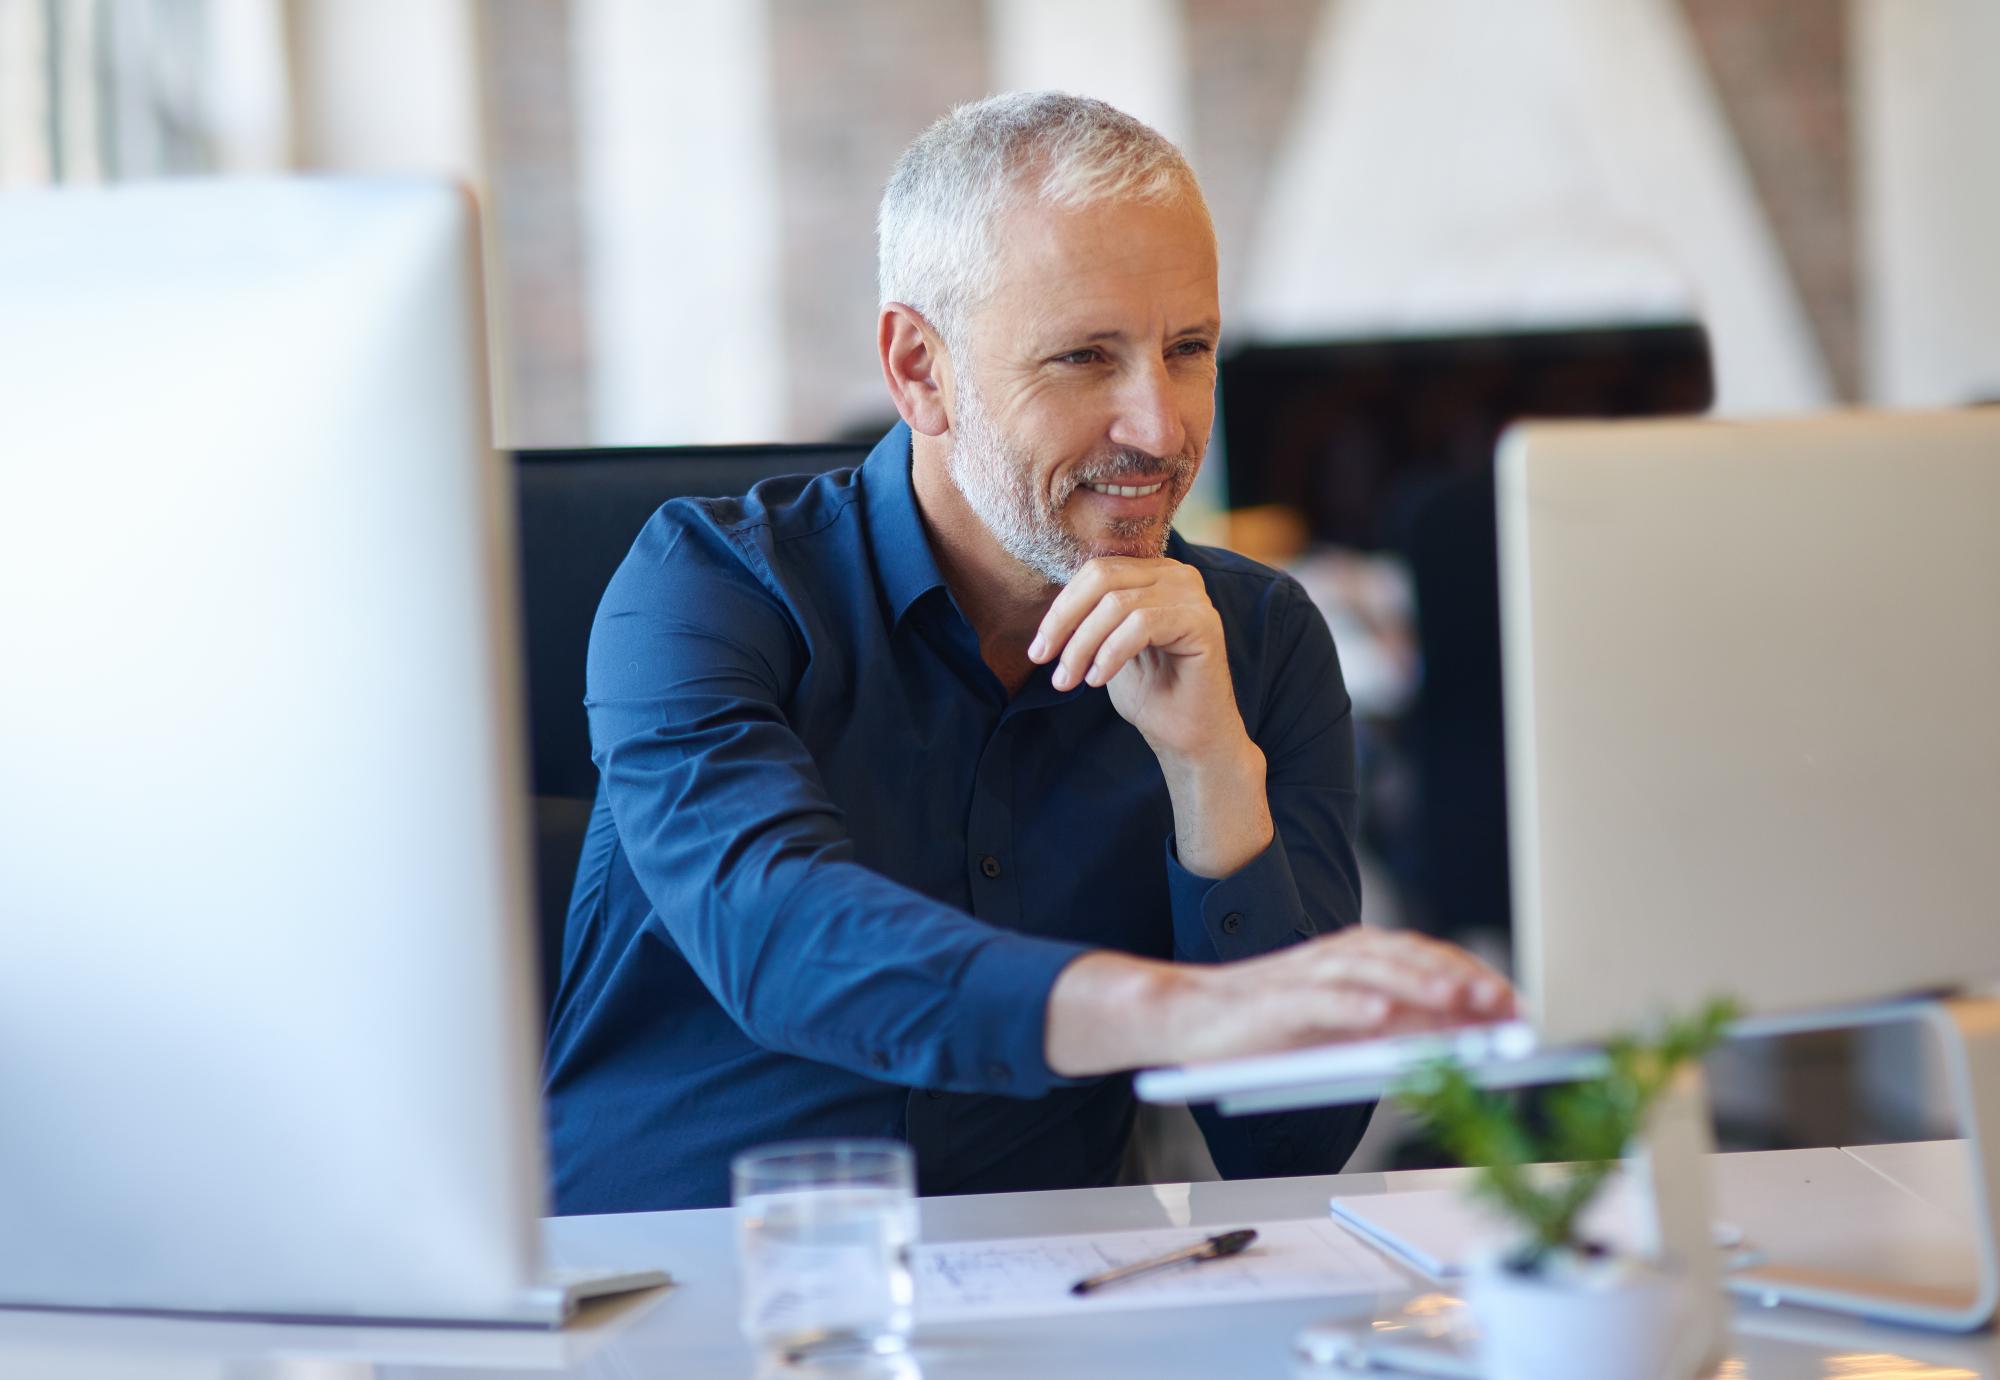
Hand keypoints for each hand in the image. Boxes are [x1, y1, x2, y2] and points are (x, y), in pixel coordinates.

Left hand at [1027, 556, 1243, 767]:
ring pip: (1116, 604)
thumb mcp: (1108, 646)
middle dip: (1064, 621)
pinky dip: (1110, 653)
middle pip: (1103, 579)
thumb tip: (1049, 609)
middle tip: (1042, 660)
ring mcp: (1193, 596)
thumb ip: (1089, 617)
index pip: (1096, 572)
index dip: (1061, 608)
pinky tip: (1098, 680)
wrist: (1188, 736)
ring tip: (1067, 681)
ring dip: (1082, 646)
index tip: (1038, 649)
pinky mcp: (1202, 622)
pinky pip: (1141, 625)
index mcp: (1154, 574)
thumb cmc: (1151, 693)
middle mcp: (1177, 576)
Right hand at [1170, 928, 1515, 1064]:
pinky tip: (1380, 1019)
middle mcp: (1338, 957)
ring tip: (1455, 1002)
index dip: (1475, 977)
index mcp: (1359, 959)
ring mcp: (1306, 976)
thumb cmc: (1270, 1029)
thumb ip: (1396, 1026)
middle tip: (1502, 1005)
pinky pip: (1318, 1001)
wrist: (1188, 1017)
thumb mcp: (1343, 1028)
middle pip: (1409, 958)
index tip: (1517, 1006)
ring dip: (1416, 985)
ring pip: (1371, 972)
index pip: (1429, 959)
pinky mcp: (1274, 1001)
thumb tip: (1459, 1037)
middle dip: (1459, 979)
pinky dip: (1351, 1007)